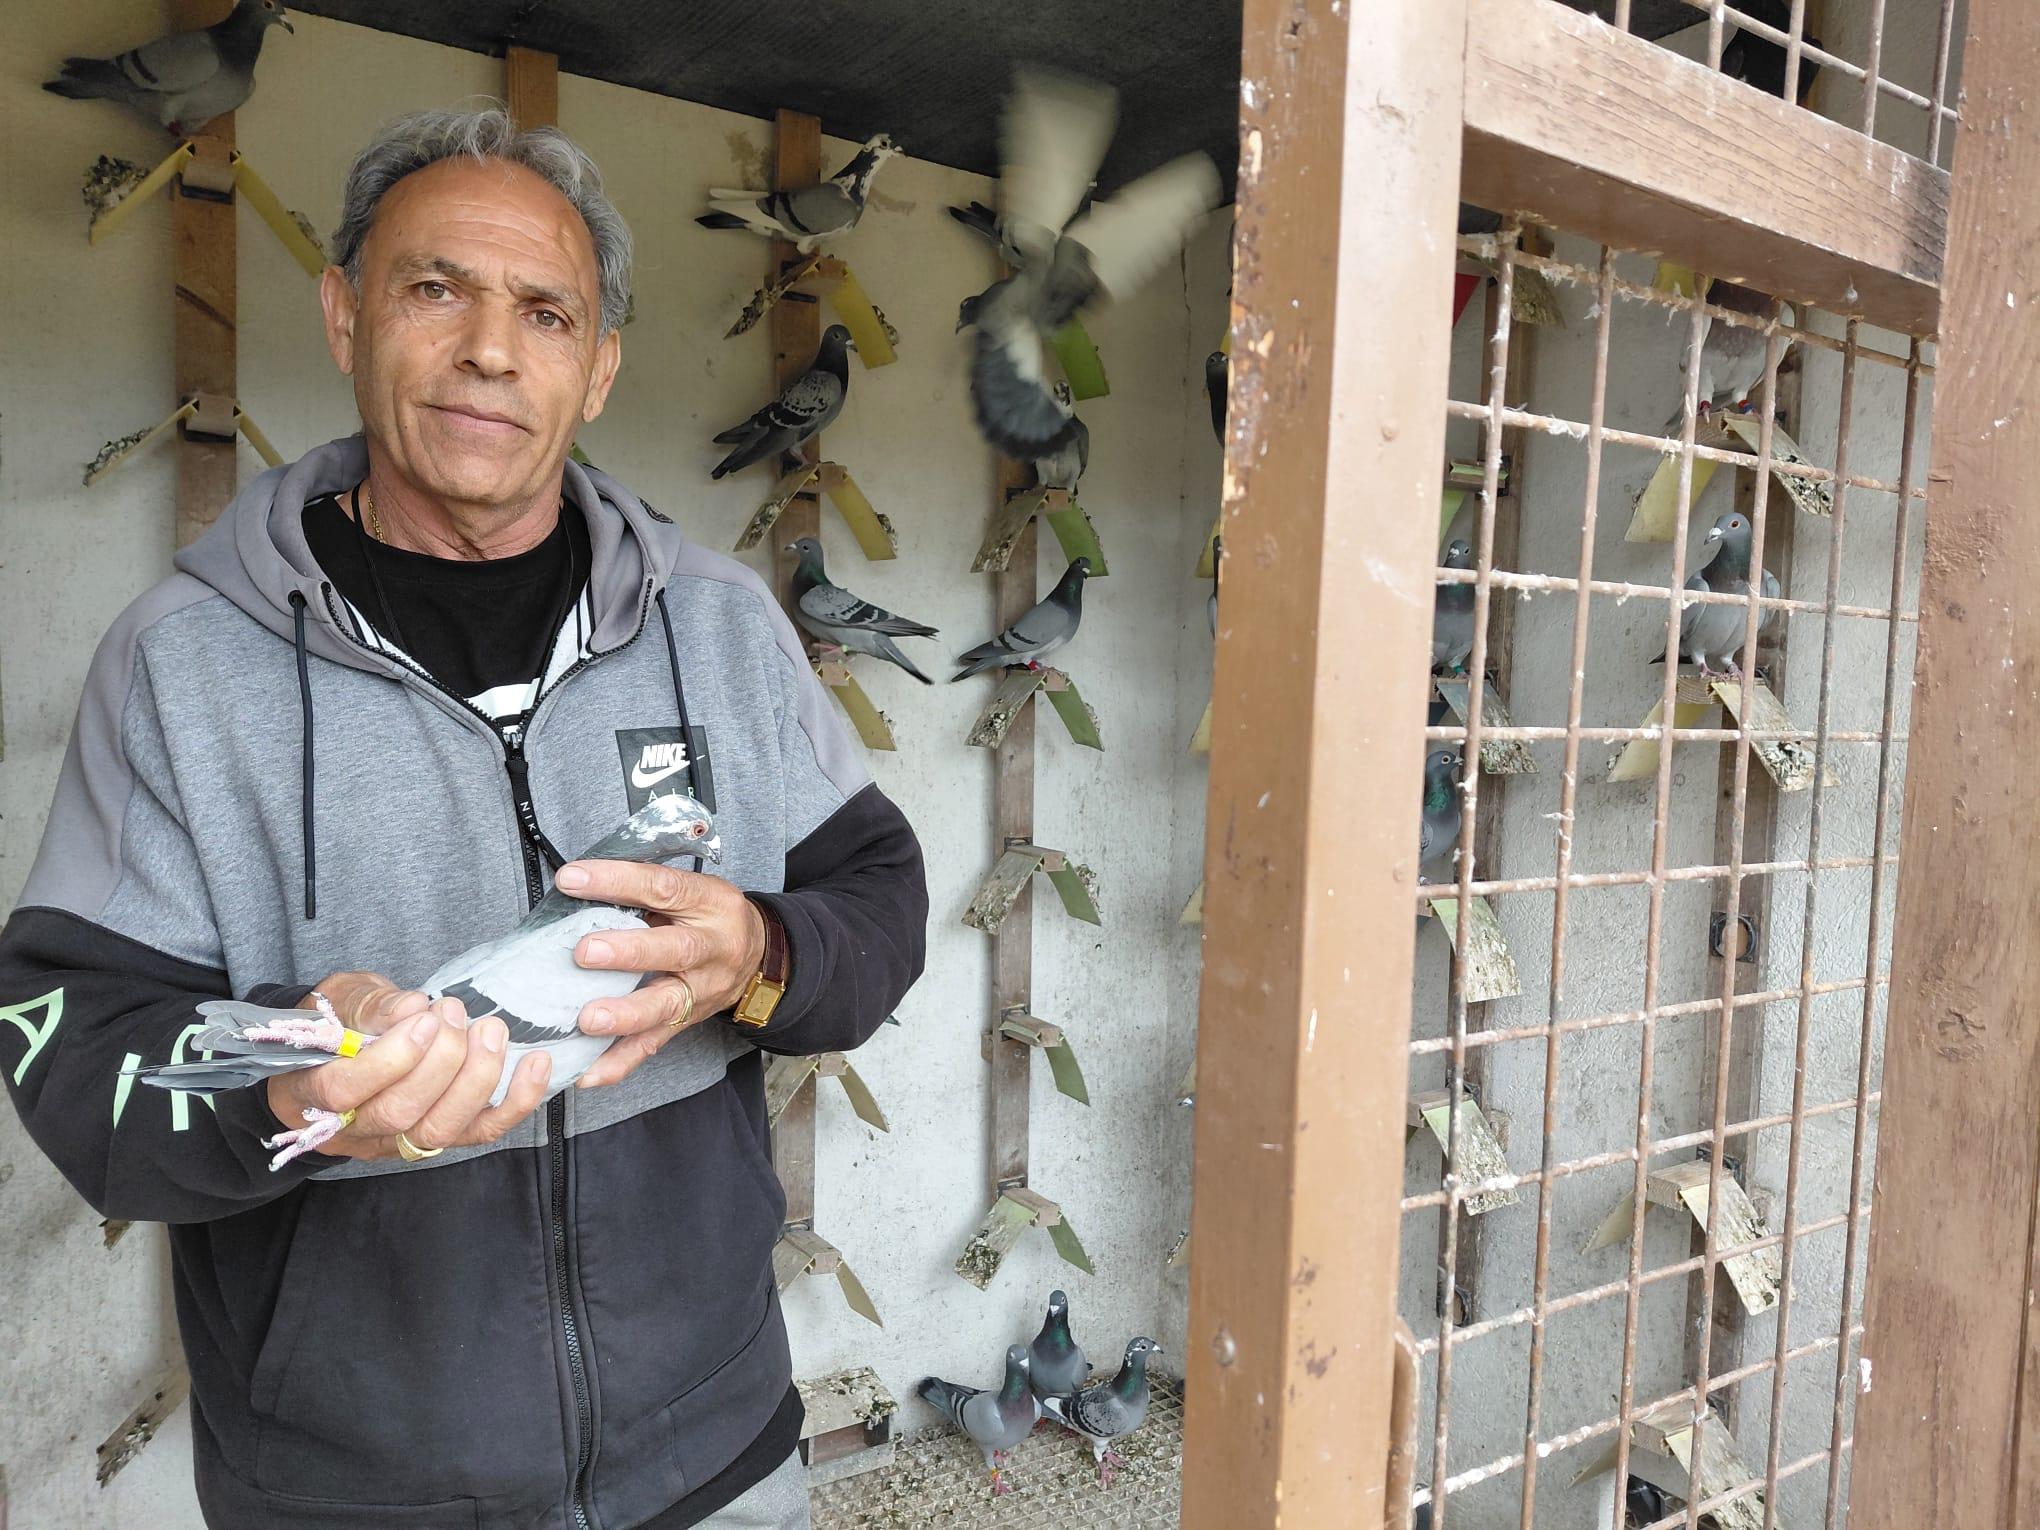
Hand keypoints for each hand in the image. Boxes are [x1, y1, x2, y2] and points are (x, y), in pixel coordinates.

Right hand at [262, 980, 551, 1159]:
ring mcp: (399, 1141)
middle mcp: (354, 1130)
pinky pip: (482, 1131)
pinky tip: (537, 1063)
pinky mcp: (440, 1138)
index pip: (343, 1091)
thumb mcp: (339, 1000)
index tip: (423, 1018)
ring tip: (491, 1030)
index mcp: (310, 1093)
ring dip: (476, 1077)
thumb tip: (412, 1006)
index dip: (389, 1057)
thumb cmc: (336, 1025)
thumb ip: (368, 1005)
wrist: (341, 1056)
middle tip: (455, 1014)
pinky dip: (516, 1100)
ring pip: (441, 1128)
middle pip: (400, 1113)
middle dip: (440, 1061)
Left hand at [552, 859, 767, 1089]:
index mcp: (711, 903)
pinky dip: (619, 1061)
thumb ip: (646, 889)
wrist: (759, 957)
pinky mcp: (687, 1022)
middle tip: (586, 952)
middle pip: (676, 950)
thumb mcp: (693, 890)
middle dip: (629, 953)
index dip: (618, 882)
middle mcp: (713, 948)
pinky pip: (654, 1044)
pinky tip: (588, 1072)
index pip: (664, 887)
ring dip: (626, 1014)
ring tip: (588, 1020)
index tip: (572, 880)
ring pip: (668, 1005)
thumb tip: (578, 885)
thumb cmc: (710, 917)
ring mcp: (703, 990)